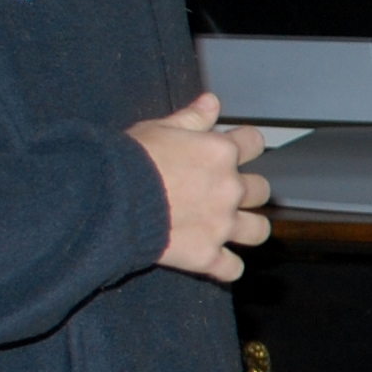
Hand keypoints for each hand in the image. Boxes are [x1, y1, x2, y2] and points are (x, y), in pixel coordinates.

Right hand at [131, 93, 268, 281]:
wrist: (110, 199)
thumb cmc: (130, 160)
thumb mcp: (159, 129)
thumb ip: (191, 117)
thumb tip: (213, 101)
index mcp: (220, 152)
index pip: (254, 142)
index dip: (246, 146)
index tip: (235, 150)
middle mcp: (229, 188)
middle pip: (261, 190)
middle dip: (248, 191)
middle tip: (228, 194)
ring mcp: (221, 224)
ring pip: (259, 231)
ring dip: (249, 229)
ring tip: (233, 229)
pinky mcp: (206, 255)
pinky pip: (232, 269)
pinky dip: (226, 268)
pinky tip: (217, 264)